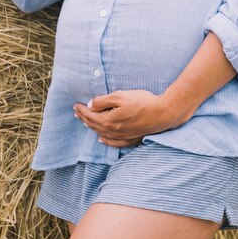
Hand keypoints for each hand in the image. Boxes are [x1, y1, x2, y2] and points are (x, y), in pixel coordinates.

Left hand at [72, 89, 193, 147]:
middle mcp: (112, 131)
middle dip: (83, 118)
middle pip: (93, 125)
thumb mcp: (119, 96)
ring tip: (84, 122)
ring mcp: (122, 137)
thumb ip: (102, 101)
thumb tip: (90, 105)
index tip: (75, 105)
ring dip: (91, 127)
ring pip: (101, 133)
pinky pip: (113, 142)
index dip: (81, 109)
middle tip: (76, 112)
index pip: (89, 115)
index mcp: (108, 120)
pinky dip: (105, 140)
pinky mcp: (131, 139)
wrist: (162, 113)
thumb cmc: (142, 102)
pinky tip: (101, 138)